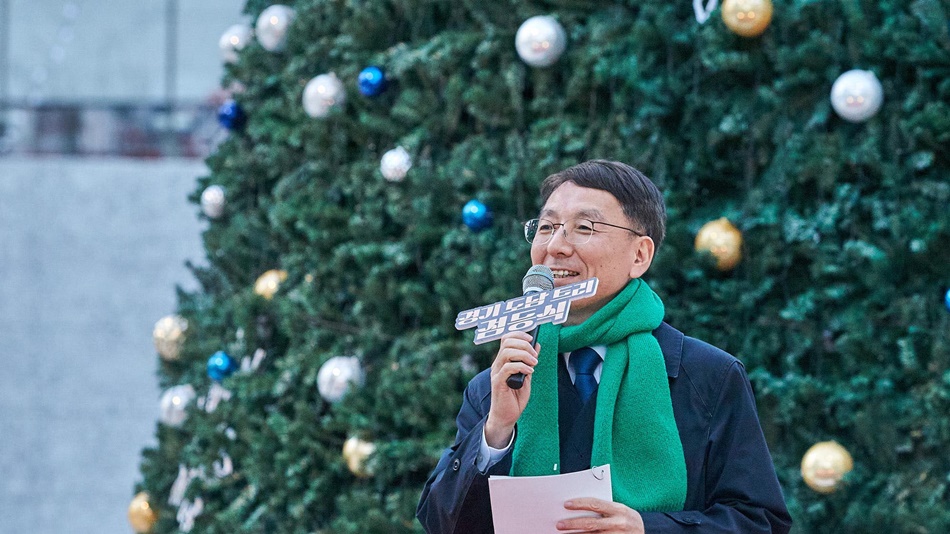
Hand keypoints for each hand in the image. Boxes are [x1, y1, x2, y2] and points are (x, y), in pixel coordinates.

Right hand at [484, 331, 538, 447]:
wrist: (506, 417)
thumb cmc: (515, 398)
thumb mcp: (527, 376)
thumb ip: (530, 362)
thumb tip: (537, 346)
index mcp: (503, 361)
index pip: (506, 338)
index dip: (519, 334)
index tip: (532, 339)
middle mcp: (498, 364)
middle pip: (507, 342)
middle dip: (524, 344)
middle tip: (535, 355)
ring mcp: (497, 373)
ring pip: (507, 352)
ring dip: (524, 355)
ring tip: (534, 363)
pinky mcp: (498, 382)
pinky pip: (508, 368)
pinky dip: (522, 367)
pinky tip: (530, 372)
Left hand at [556, 498, 643, 532]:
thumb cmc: (628, 519)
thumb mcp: (620, 510)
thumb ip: (605, 508)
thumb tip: (580, 506)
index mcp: (619, 510)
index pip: (595, 504)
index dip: (580, 504)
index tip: (566, 504)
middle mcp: (618, 523)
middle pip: (591, 523)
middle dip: (573, 524)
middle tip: (559, 524)